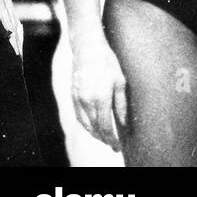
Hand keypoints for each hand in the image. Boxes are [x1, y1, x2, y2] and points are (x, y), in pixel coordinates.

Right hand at [71, 36, 127, 151]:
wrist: (87, 50)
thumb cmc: (108, 63)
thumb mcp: (120, 81)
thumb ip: (121, 104)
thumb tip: (124, 122)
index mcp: (101, 98)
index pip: (106, 126)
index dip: (111, 139)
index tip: (117, 146)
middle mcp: (87, 102)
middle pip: (95, 128)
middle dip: (104, 139)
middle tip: (112, 145)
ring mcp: (77, 100)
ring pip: (85, 125)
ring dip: (94, 134)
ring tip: (104, 138)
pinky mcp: (72, 97)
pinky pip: (78, 117)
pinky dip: (85, 125)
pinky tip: (92, 127)